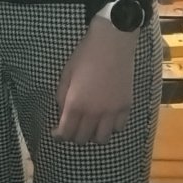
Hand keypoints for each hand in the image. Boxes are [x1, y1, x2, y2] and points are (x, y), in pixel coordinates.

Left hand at [53, 18, 137, 143]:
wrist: (112, 44)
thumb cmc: (85, 56)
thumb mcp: (66, 75)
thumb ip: (61, 97)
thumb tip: (62, 113)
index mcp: (75, 104)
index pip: (66, 132)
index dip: (59, 135)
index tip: (56, 133)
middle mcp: (94, 113)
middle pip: (82, 138)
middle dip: (74, 135)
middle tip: (71, 127)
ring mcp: (112, 112)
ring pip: (102, 138)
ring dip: (93, 135)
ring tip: (90, 126)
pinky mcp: (126, 107)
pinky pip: (118, 128)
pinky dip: (110, 127)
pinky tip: (105, 118)